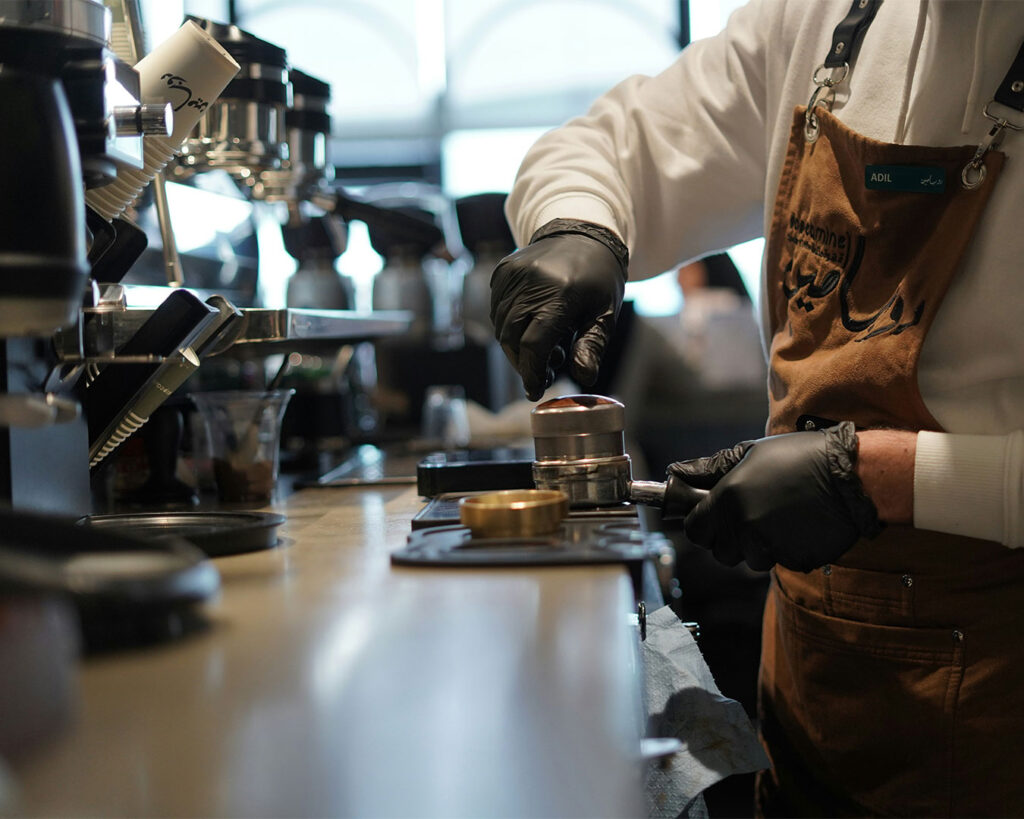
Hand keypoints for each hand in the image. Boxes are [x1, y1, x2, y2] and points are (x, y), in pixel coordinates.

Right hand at [490, 219, 626, 400]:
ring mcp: (513, 274)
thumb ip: (592, 347)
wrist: (583, 234)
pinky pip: (497, 309)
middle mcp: (531, 282)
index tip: (536, 391)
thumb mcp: (605, 314)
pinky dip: (510, 325)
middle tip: (544, 372)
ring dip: (517, 346)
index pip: (535, 345)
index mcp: (561, 294)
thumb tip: (584, 378)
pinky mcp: (502, 271)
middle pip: (512, 339)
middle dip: (524, 363)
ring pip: (502, 327)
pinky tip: (532, 325)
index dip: (533, 372)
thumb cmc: (598, 279)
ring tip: (546, 346)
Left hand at [668, 422, 882, 571]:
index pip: (695, 530)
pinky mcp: (795, 559)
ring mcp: (771, 546)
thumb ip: (709, 468)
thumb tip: (675, 473)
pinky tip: (798, 526)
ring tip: (778, 517)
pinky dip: (785, 550)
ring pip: (750, 560)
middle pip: (720, 552)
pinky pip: (779, 562)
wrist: (851, 474)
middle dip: (729, 539)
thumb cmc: (799, 456)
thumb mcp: (750, 452)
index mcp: (728, 499)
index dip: (702, 525)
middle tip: (750, 516)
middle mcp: (745, 526)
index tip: (711, 518)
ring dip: (758, 546)